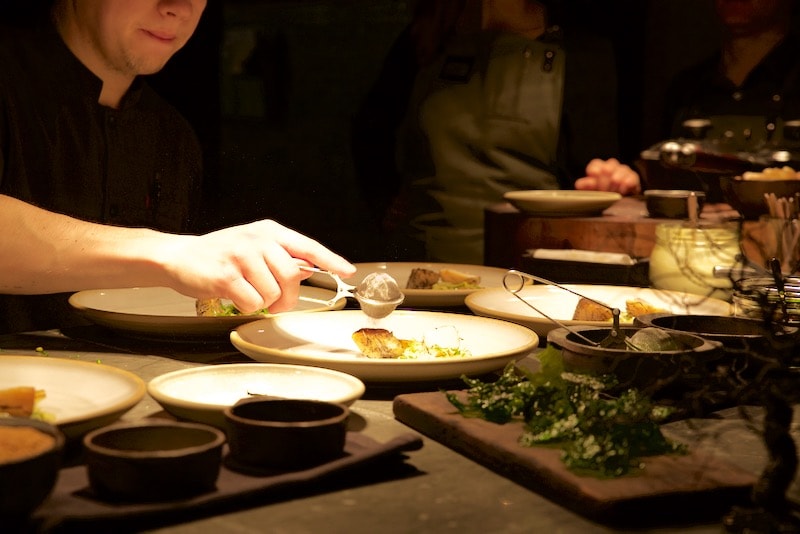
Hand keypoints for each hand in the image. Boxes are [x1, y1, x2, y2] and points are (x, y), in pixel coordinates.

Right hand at [159, 219, 355, 313]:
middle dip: (287, 298)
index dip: (331, 260)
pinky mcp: (226, 275)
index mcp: (269, 231)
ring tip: (248, 294)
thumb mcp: (255, 248)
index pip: (308, 246)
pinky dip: (246, 307)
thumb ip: (282, 258)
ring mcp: (241, 255)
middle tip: (276, 304)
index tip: (348, 271)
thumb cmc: (221, 255)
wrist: (178, 256)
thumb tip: (310, 269)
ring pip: (272, 293)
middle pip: (292, 276)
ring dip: (263, 303)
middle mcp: (257, 239)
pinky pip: (252, 302)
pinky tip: (234, 297)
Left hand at [574, 158, 640, 195]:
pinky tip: (623, 189)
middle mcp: (610, 167)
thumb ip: (584, 186)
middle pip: (608, 168)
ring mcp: (622, 171)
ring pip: (621, 170)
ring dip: (616, 182)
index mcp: (598, 168)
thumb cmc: (601, 194)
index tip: (594, 184)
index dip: (594, 174)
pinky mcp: (633, 177)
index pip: (595, 165)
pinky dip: (628, 183)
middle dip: (605, 181)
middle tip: (604, 191)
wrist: (618, 202)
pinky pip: (632, 176)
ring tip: (614, 191)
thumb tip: (580, 184)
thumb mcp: (589, 191)